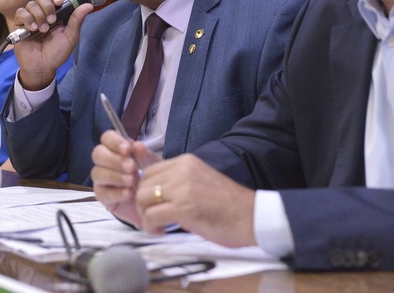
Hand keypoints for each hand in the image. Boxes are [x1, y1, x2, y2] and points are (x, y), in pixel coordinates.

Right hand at [11, 0, 92, 90]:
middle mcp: (42, 14)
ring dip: (38, 15)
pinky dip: (27, 19)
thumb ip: (77, 20)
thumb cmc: (57, 53)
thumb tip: (89, 6)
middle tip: (52, 21)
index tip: (59, 3)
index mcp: (55, 15)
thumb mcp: (70, 37)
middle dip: (47, 6)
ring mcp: (31, 19)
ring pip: (31, 4)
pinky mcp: (19, 25)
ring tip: (43, 30)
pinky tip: (33, 29)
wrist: (42, 67)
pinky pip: (21, 13)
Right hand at [91, 130, 159, 225]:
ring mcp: (101, 179)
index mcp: (117, 149)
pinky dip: (116, 192)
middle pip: (98, 154)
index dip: (115, 141)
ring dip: (116, 176)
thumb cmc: (151, 178)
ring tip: (133, 181)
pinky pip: (102, 192)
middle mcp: (106, 162)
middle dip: (114, 160)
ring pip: (97, 173)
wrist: (154, 202)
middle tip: (132, 167)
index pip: (107, 138)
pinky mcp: (102, 196)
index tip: (128, 149)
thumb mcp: (154, 165)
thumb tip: (137, 145)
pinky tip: (129, 193)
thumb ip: (145, 156)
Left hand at [137, 154, 256, 246]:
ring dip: (144, 215)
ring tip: (156, 225)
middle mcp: (181, 170)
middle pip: (142, 183)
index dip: (145, 188)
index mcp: (186, 162)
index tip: (151, 203)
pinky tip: (160, 231)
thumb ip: (177, 180)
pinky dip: (150, 226)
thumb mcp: (199, 182)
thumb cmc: (228, 204)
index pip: (150, 169)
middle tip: (152, 216)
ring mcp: (182, 188)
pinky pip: (151, 215)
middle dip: (142, 203)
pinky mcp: (183, 207)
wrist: (251, 217)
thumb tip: (154, 185)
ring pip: (142, 198)